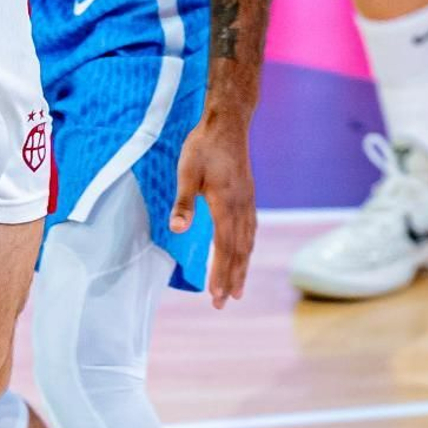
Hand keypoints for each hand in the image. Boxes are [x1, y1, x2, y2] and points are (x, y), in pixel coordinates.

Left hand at [170, 109, 255, 303]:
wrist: (228, 124)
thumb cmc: (204, 146)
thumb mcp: (187, 171)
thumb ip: (184, 202)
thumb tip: (177, 229)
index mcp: (226, 205)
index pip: (224, 248)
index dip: (221, 273)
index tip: (217, 296)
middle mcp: (242, 208)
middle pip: (239, 251)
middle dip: (232, 279)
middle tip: (225, 303)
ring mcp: (248, 202)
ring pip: (247, 242)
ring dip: (242, 268)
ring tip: (238, 289)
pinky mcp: (248, 196)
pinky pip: (250, 230)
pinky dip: (247, 248)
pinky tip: (244, 253)